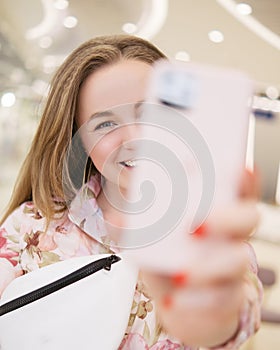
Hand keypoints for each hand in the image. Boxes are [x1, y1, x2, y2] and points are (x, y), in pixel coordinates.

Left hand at [141, 169, 259, 347]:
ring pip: (235, 262)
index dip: (242, 176)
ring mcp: (231, 267)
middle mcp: (231, 236)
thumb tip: (117, 215)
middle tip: (195, 223)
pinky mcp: (226, 298)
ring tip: (180, 272)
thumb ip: (140, 220)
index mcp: (217, 212)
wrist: (178, 300)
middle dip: (226, 217)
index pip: (238, 187)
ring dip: (207, 265)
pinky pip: (218, 300)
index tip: (235, 167)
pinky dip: (194, 300)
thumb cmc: (170, 258)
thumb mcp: (156, 233)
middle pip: (247, 219)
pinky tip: (172, 300)